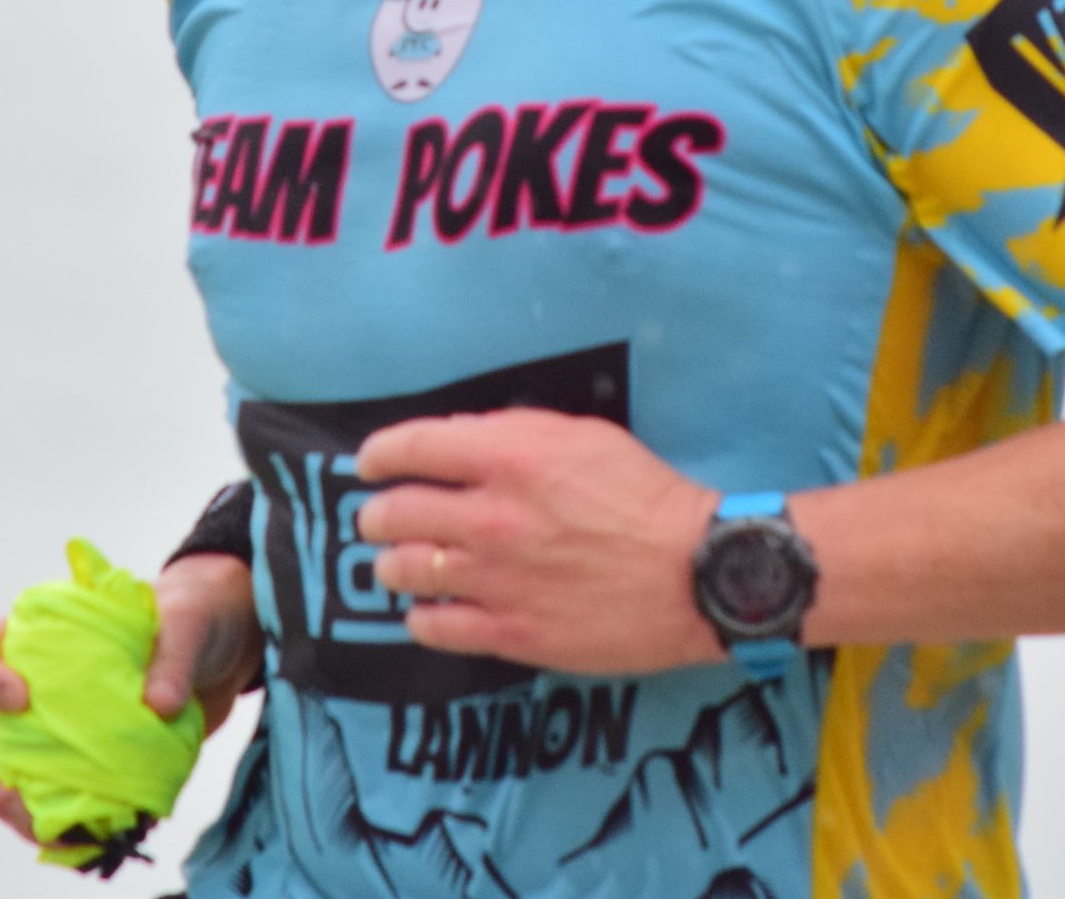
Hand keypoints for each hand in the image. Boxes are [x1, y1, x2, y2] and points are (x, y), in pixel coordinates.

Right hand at [0, 554, 263, 844]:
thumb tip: (160, 704)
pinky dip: (61, 826)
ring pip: (5, 778)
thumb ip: (175, 654)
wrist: (222, 649)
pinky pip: (54, 804)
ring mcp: (56, 732)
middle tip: (9, 795)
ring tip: (51, 830)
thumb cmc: (192, 616)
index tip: (19, 698)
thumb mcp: (188, 619)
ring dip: (17, 811)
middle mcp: (34, 688)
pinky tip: (83, 839)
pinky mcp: (85, 766)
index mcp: (41, 637)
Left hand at [354, 407, 719, 674]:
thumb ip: (516, 433)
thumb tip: (459, 439)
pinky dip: (420, 615)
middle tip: (380, 518)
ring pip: (403, 570)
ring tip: (397, 563)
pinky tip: (426, 610)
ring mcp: (495, 579)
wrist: (695, 573)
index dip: (378, 455)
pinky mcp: (510, 632)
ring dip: (391, 563)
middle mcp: (490, 517)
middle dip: (378, 513)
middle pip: (394, 513)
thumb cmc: (645, 496)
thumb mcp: (584, 437)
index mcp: (509, 457)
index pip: (412, 448)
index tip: (369, 463)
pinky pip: (434, 627)